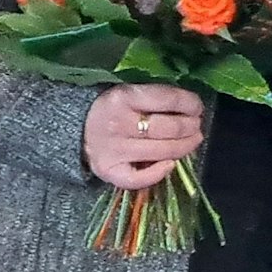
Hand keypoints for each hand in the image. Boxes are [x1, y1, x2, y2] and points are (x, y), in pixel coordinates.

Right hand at [84, 83, 204, 189]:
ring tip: (192, 141)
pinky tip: (170, 165)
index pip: (168, 99)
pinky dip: (158, 174)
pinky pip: (137, 178)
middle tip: (196, 127)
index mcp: (123, 97)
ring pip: (161, 152)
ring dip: (184, 147)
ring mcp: (112, 149)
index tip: (198, 108)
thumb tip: (191, 109)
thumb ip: (156, 98)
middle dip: (190, 127)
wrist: (74, 126)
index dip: (190, 104)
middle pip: (168, 128)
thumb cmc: (113, 109)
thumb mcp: (130, 93)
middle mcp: (117, 123)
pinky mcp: (107, 170)